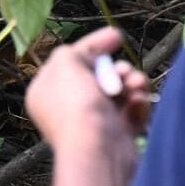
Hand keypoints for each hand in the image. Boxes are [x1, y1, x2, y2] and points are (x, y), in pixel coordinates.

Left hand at [24, 27, 151, 148]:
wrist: (98, 150)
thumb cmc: (76, 106)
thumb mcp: (66, 63)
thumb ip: (73, 51)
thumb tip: (86, 53)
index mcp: (46, 91)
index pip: (70, 61)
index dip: (93, 45)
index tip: (117, 35)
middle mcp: (65, 108)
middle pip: (98, 75)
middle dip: (117, 69)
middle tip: (126, 72)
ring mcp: (90, 123)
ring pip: (118, 92)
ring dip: (131, 83)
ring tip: (137, 85)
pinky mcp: (115, 136)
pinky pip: (130, 111)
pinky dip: (137, 104)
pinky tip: (138, 102)